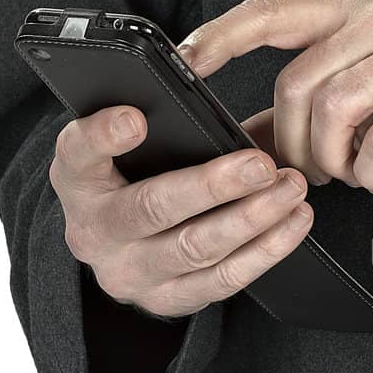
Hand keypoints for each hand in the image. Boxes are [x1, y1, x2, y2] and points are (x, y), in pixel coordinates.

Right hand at [49, 106, 312, 318]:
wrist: (128, 248)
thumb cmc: (140, 177)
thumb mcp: (134, 148)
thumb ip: (162, 120)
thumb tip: (210, 73)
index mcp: (78, 180)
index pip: (78, 153)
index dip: (104, 136)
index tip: (136, 118)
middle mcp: (94, 232)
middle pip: (154, 207)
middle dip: (214, 185)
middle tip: (262, 164)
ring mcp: (130, 274)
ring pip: (196, 247)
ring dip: (253, 217)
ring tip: (291, 187)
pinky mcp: (169, 300)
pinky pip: (224, 280)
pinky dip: (267, 249)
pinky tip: (294, 221)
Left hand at [178, 0, 372, 194]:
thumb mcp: (372, 92)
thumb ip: (307, 106)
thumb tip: (239, 134)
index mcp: (358, 8)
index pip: (271, 12)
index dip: (220, 36)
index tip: (184, 62)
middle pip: (297, 82)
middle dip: (291, 143)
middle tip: (312, 173)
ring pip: (334, 111)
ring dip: (333, 161)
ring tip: (354, 174)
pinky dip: (371, 174)